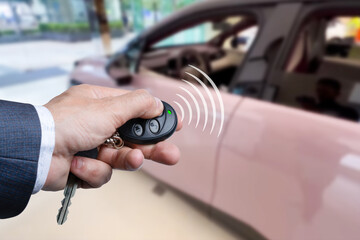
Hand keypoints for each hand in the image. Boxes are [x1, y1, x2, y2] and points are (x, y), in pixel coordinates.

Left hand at [43, 84, 181, 190]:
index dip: (156, 118)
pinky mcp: (84, 167)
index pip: (136, 110)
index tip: (174, 124)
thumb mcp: (108, 108)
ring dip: (125, 160)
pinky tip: (80, 163)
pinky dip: (93, 170)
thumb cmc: (68, 123)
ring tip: (131, 160)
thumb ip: (138, 105)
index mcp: (102, 104)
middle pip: (133, 138)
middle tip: (171, 155)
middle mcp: (97, 125)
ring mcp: (91, 146)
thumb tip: (157, 104)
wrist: (37, 151)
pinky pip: (102, 172)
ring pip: (120, 158)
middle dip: (151, 148)